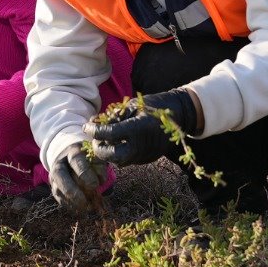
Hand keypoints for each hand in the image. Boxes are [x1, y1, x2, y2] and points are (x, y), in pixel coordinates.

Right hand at [48, 141, 104, 213]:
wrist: (69, 157)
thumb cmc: (87, 158)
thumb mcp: (94, 155)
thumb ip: (99, 165)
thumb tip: (102, 180)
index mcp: (72, 152)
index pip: (77, 161)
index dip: (86, 174)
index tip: (96, 185)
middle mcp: (59, 164)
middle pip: (62, 177)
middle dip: (74, 191)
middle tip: (86, 201)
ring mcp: (54, 177)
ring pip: (59, 191)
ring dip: (73, 202)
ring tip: (87, 208)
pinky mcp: (54, 188)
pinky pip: (60, 199)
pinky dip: (71, 206)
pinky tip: (82, 210)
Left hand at [85, 89, 202, 165]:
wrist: (181, 115)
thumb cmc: (154, 105)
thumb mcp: (132, 105)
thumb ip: (115, 117)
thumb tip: (96, 125)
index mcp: (137, 128)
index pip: (108, 134)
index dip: (94, 131)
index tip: (86, 126)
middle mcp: (141, 145)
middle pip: (111, 156)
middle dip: (98, 148)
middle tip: (95, 138)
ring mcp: (146, 155)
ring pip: (118, 161)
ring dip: (107, 152)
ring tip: (104, 140)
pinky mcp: (148, 159)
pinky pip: (128, 160)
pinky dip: (119, 153)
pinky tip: (117, 142)